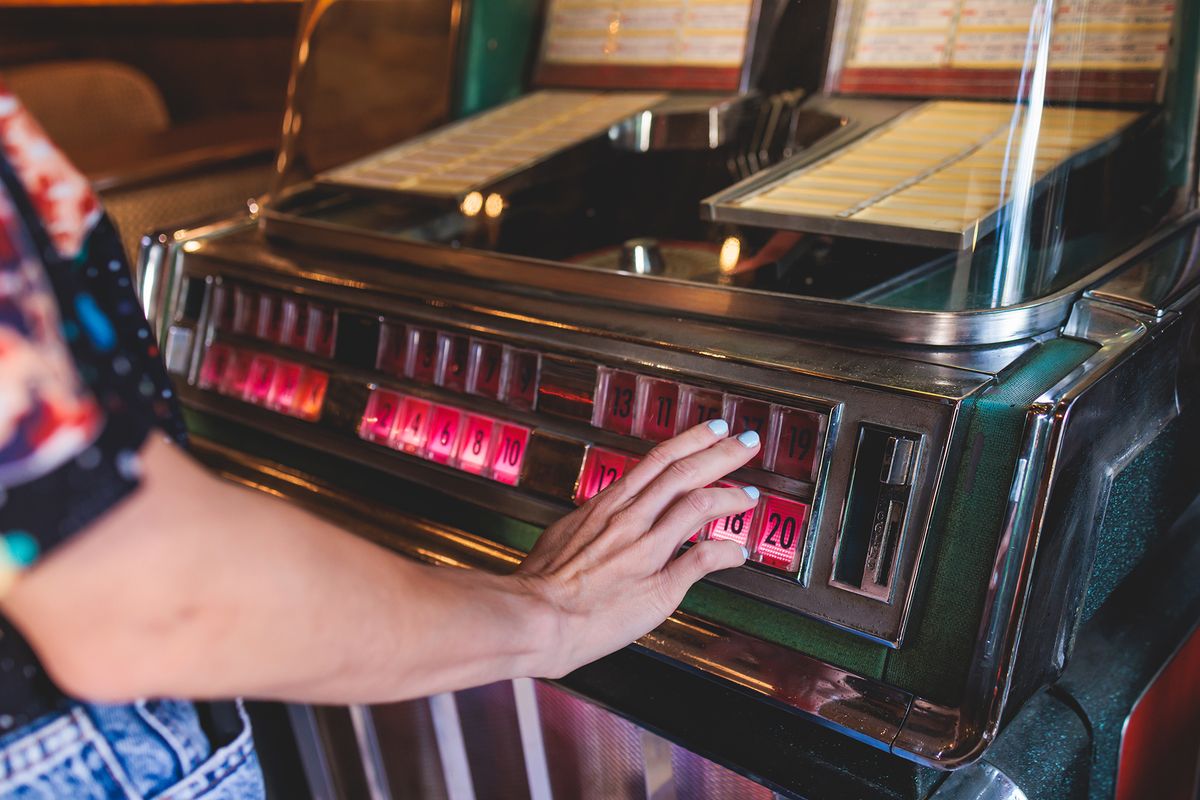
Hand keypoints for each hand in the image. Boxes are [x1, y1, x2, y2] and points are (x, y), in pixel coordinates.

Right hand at [515, 420, 760, 677]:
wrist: (534, 617)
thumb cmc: (541, 584)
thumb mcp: (565, 534)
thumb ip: (595, 523)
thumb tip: (607, 517)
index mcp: (608, 505)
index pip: (658, 460)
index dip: (691, 441)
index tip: (713, 431)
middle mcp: (629, 520)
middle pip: (684, 472)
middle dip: (722, 453)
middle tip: (748, 441)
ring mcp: (645, 550)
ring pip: (696, 505)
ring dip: (730, 496)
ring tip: (750, 494)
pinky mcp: (658, 585)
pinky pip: (702, 559)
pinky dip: (727, 552)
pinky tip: (738, 553)